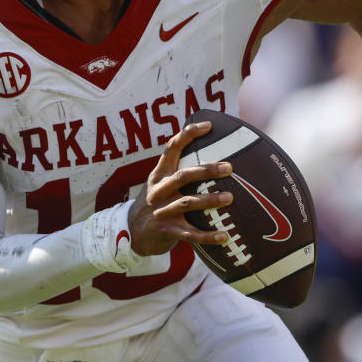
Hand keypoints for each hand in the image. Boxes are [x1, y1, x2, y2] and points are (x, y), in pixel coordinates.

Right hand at [126, 121, 234, 255]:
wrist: (131, 233)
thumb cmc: (156, 204)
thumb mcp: (159, 185)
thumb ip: (177, 173)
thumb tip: (210, 157)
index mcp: (159, 175)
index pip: (171, 149)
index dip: (188, 135)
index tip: (208, 126)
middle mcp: (159, 190)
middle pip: (183, 176)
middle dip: (206, 170)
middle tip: (228, 168)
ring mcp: (161, 211)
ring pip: (187, 203)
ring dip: (209, 200)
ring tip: (229, 197)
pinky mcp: (165, 231)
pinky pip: (189, 234)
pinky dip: (207, 236)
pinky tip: (224, 236)